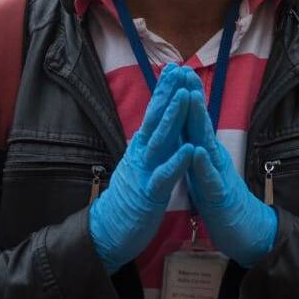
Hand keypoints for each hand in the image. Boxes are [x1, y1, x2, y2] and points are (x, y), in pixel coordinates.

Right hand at [89, 64, 201, 273]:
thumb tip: (158, 121)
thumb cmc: (130, 196)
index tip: (174, 67)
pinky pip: (164, 176)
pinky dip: (176, 162)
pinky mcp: (148, 193)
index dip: (164, 91)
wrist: (109, 230)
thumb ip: (151, 143)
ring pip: (159, 141)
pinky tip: (189, 149)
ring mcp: (144, 171)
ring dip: (172, 118)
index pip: (155, 114)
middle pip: (155, 119)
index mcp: (142, 147)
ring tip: (184, 96)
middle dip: (167, 93)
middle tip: (177, 69)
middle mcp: (141, 154)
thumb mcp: (141, 163)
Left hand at [182, 84, 277, 267]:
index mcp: (204, 151)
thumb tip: (183, 127)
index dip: (182, 97)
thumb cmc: (220, 200)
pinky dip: (202, 165)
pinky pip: (210, 179)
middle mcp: (212, 157)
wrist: (247, 231)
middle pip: (200, 123)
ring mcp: (218, 174)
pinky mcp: (220, 196)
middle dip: (192, 97)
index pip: (191, 120)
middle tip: (184, 70)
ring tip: (191, 99)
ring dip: (199, 122)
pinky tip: (196, 152)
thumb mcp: (202, 169)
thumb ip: (194, 148)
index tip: (173, 71)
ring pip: (207, 144)